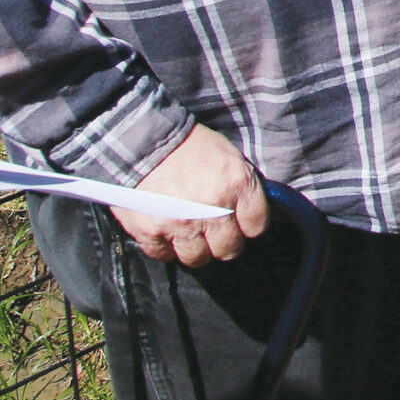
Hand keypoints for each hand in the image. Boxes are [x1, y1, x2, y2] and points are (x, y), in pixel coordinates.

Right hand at [114, 122, 266, 267]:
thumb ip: (241, 185)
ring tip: (188, 234)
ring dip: (194, 249)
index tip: (241, 225)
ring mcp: (183, 224)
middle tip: (214, 235)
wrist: (142, 140)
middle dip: (223, 243)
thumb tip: (247, 211)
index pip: (257, 225)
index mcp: (238, 185)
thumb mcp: (228, 155)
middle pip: (229, 249)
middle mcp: (214, 209)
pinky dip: (165, 248)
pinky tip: (165, 232)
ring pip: (197, 258)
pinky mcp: (152, 232)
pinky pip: (164, 256)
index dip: (248, 226)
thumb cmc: (188, 145)